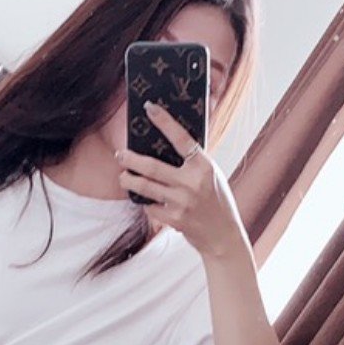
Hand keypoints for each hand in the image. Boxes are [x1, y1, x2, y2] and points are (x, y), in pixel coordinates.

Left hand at [115, 102, 246, 259]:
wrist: (223, 236)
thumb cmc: (217, 201)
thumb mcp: (211, 176)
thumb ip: (192, 163)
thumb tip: (166, 144)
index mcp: (204, 166)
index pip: (181, 138)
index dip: (164, 121)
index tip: (149, 108)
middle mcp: (192, 182)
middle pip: (152, 166)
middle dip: (131, 159)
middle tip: (120, 154)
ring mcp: (182, 202)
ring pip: (145, 187)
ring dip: (129, 180)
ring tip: (123, 176)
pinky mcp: (174, 219)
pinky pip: (150, 206)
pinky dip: (145, 202)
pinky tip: (143, 199)